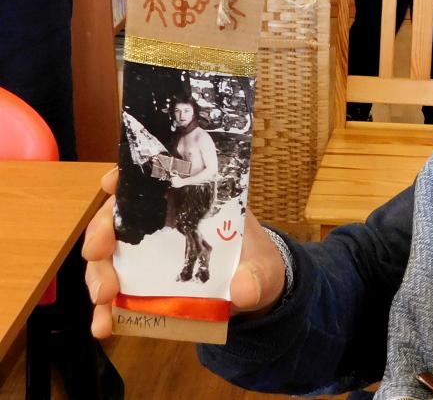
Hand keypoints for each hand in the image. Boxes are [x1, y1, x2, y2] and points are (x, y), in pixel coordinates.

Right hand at [83, 169, 287, 337]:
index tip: (112, 183)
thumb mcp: (263, 265)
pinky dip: (106, 311)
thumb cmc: (254, 262)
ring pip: (107, 257)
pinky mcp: (139, 286)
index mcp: (190, 204)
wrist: (251, 293)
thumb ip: (257, 274)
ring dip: (97, 275)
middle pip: (118, 218)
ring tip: (104, 299)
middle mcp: (161, 224)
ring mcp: (145, 256)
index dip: (128, 178)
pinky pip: (114, 296)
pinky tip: (104, 326)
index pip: (153, 181)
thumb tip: (243, 290)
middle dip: (100, 233)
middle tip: (98, 253)